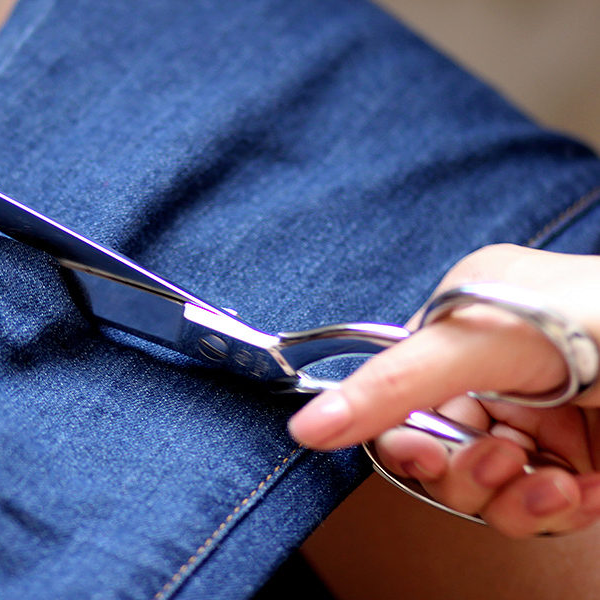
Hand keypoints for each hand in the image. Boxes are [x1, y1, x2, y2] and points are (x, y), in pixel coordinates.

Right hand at [287, 244, 599, 536]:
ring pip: (485, 491)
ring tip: (546, 483)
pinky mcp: (582, 462)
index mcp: (465, 332)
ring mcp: (541, 422)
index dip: (402, 440)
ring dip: (510, 499)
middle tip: (497, 462)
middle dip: (464, 472)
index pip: (400, 401)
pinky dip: (553, 513)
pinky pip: (539, 510)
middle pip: (440, 454)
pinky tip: (577, 492)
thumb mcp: (489, 339)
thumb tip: (307, 425)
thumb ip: (395, 383)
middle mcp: (498, 378)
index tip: (421, 455)